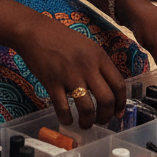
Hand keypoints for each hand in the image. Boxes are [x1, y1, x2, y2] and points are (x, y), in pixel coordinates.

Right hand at [14, 14, 126, 129]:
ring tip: (85, 124)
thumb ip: (98, 64)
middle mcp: (87, 66)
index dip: (121, 103)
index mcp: (99, 56)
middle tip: (101, 121)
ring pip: (87, 108)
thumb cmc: (61, 38)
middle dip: (106, 116)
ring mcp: (69, 75)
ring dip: (88, 121)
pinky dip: (67, 119)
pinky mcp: (52, 82)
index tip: (118, 113)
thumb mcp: (87, 46)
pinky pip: (63, 108)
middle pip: (106, 99)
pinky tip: (67, 120)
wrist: (35, 32)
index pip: (118, 84)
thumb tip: (108, 88)